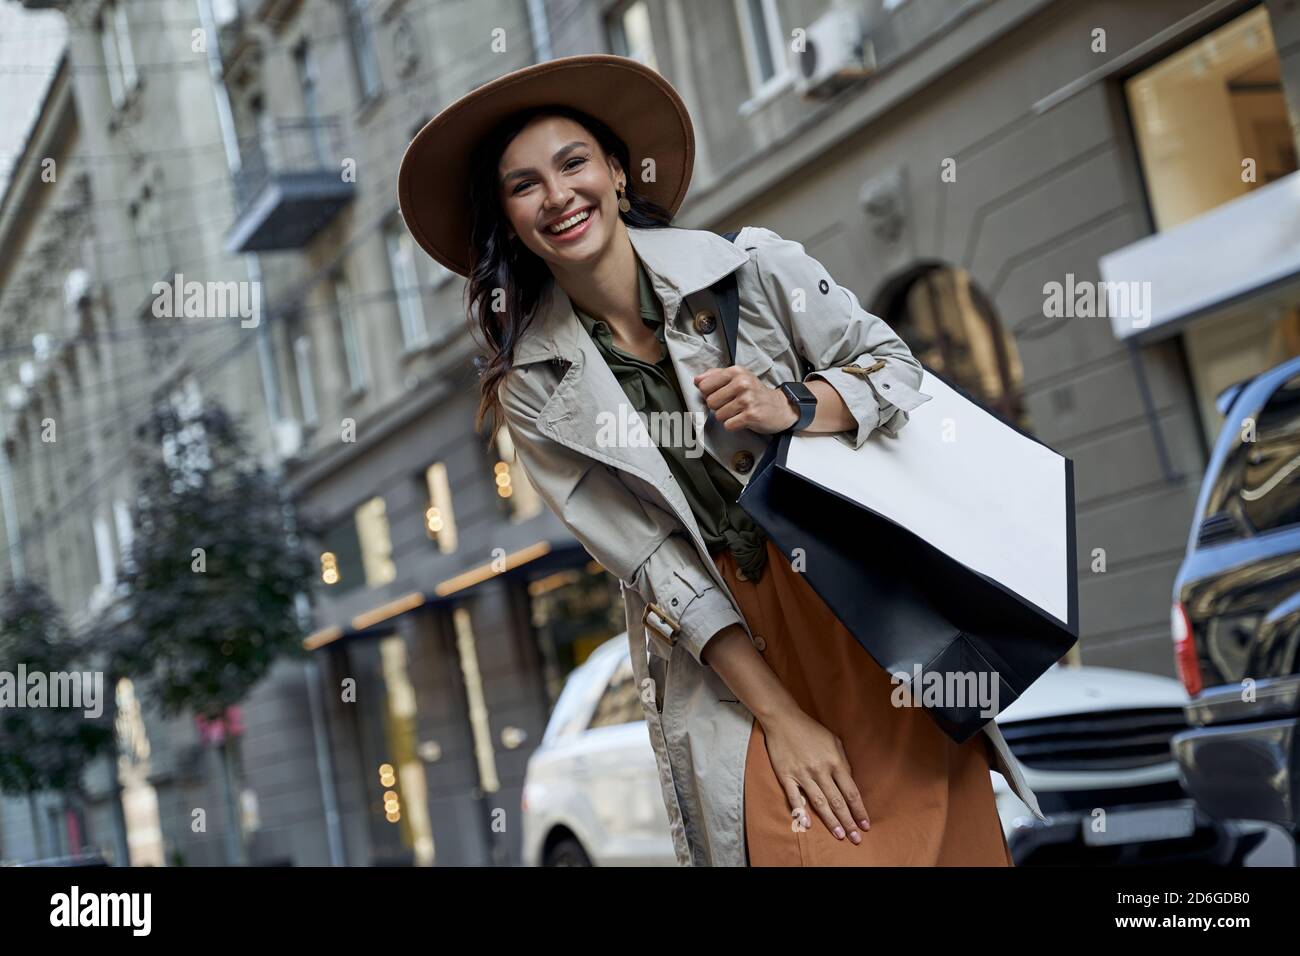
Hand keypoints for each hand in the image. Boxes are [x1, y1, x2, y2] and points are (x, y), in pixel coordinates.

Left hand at [694, 365, 798, 433]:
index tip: (720, 395)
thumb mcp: (738, 377)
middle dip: (719, 407)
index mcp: (735, 371)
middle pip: (710, 402)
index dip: (709, 394)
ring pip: (718, 415)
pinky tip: (743, 420)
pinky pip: (728, 425)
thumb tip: (697, 380)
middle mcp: (741, 383)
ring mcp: (747, 399)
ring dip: (727, 417)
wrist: (780, 407)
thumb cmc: (755, 393)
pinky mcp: (751, 415)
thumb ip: (716, 376)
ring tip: (739, 412)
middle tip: (732, 405)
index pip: (704, 386)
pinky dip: (734, 426)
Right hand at [759, 706, 869, 841]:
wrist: (783, 719)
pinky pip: (794, 797)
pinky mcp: (786, 775)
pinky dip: (801, 811)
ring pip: (819, 803)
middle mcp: (820, 770)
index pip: (851, 792)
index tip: (866, 825)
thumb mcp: (834, 741)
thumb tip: (849, 782)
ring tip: (839, 835)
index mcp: (835, 762)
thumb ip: (843, 762)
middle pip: (838, 802)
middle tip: (856, 839)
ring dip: (831, 821)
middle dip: (849, 822)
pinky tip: (807, 825)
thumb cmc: (811, 730)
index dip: (859, 810)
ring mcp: (802, 774)